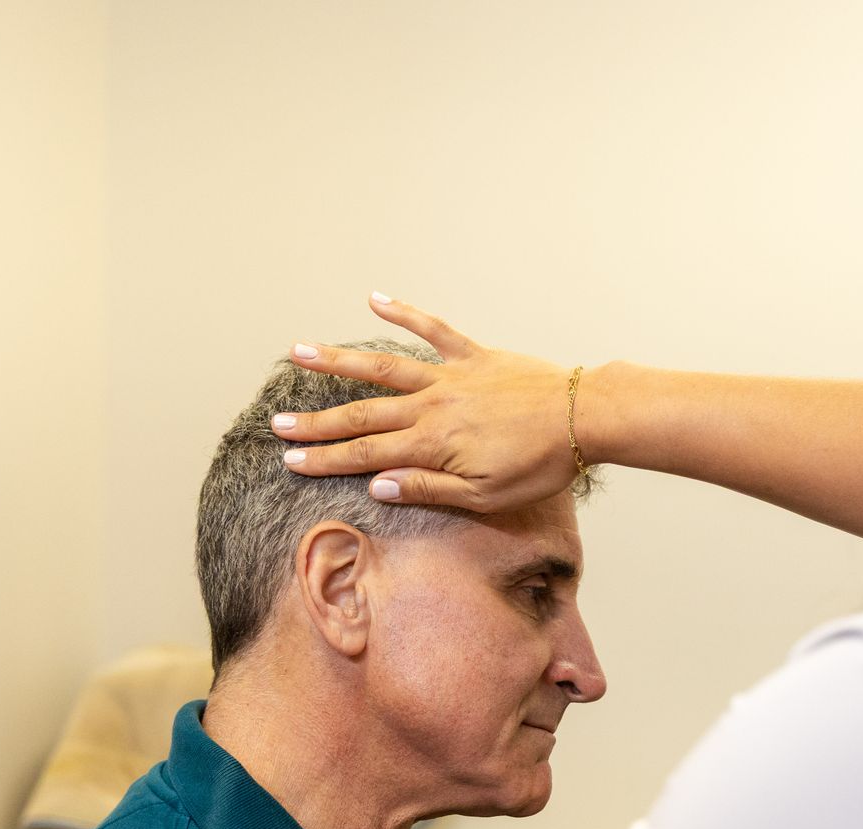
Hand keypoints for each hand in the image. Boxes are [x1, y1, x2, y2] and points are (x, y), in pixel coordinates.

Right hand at [276, 294, 587, 511]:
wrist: (584, 418)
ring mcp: (451, 376)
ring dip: (339, 359)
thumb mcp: (485, 496)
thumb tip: (377, 485)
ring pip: (384, 367)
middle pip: (363, 414)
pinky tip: (375, 298)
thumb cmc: (540, 465)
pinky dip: (405, 312)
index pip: (366, 454)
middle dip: (317, 421)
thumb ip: (429, 488)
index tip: (290, 461)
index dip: (325, 459)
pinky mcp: (474, 356)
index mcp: (432, 445)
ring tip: (300, 351)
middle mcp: (432, 406)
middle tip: (277, 424)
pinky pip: (433, 329)